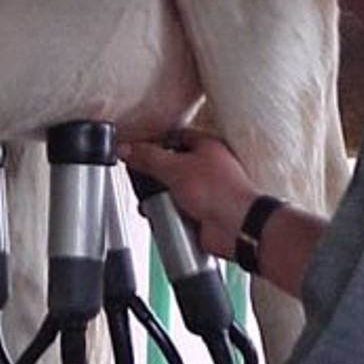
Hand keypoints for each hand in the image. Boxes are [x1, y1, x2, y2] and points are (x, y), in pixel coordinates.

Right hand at [119, 129, 260, 259]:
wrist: (236, 227)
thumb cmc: (219, 192)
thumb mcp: (175, 168)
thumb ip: (148, 158)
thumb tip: (127, 149)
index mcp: (207, 147)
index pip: (175, 137)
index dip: (155, 142)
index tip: (137, 150)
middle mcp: (207, 168)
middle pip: (172, 165)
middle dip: (155, 176)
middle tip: (141, 180)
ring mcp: (205, 191)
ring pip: (173, 190)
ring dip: (160, 198)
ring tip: (150, 203)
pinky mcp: (201, 212)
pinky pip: (178, 210)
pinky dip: (168, 214)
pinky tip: (162, 217)